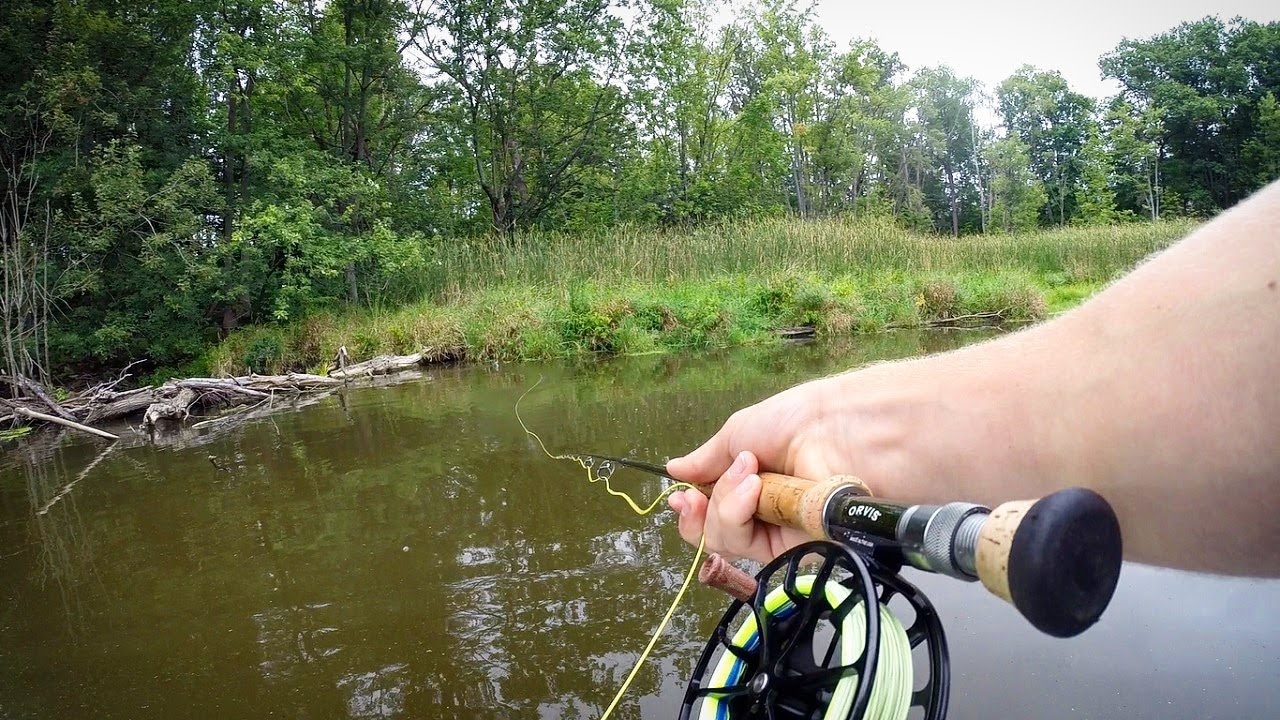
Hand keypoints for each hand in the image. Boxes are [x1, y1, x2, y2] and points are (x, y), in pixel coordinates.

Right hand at [664, 376, 873, 562]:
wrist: (834, 432)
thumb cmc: (792, 423)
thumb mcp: (738, 434)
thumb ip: (705, 460)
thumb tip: (673, 470)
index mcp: (749, 483)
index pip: (711, 509)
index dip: (691, 508)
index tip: (678, 497)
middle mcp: (760, 511)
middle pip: (711, 531)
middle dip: (698, 513)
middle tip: (695, 497)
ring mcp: (775, 532)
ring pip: (725, 541)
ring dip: (725, 507)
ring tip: (749, 479)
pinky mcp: (790, 549)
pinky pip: (748, 546)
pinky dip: (741, 517)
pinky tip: (754, 493)